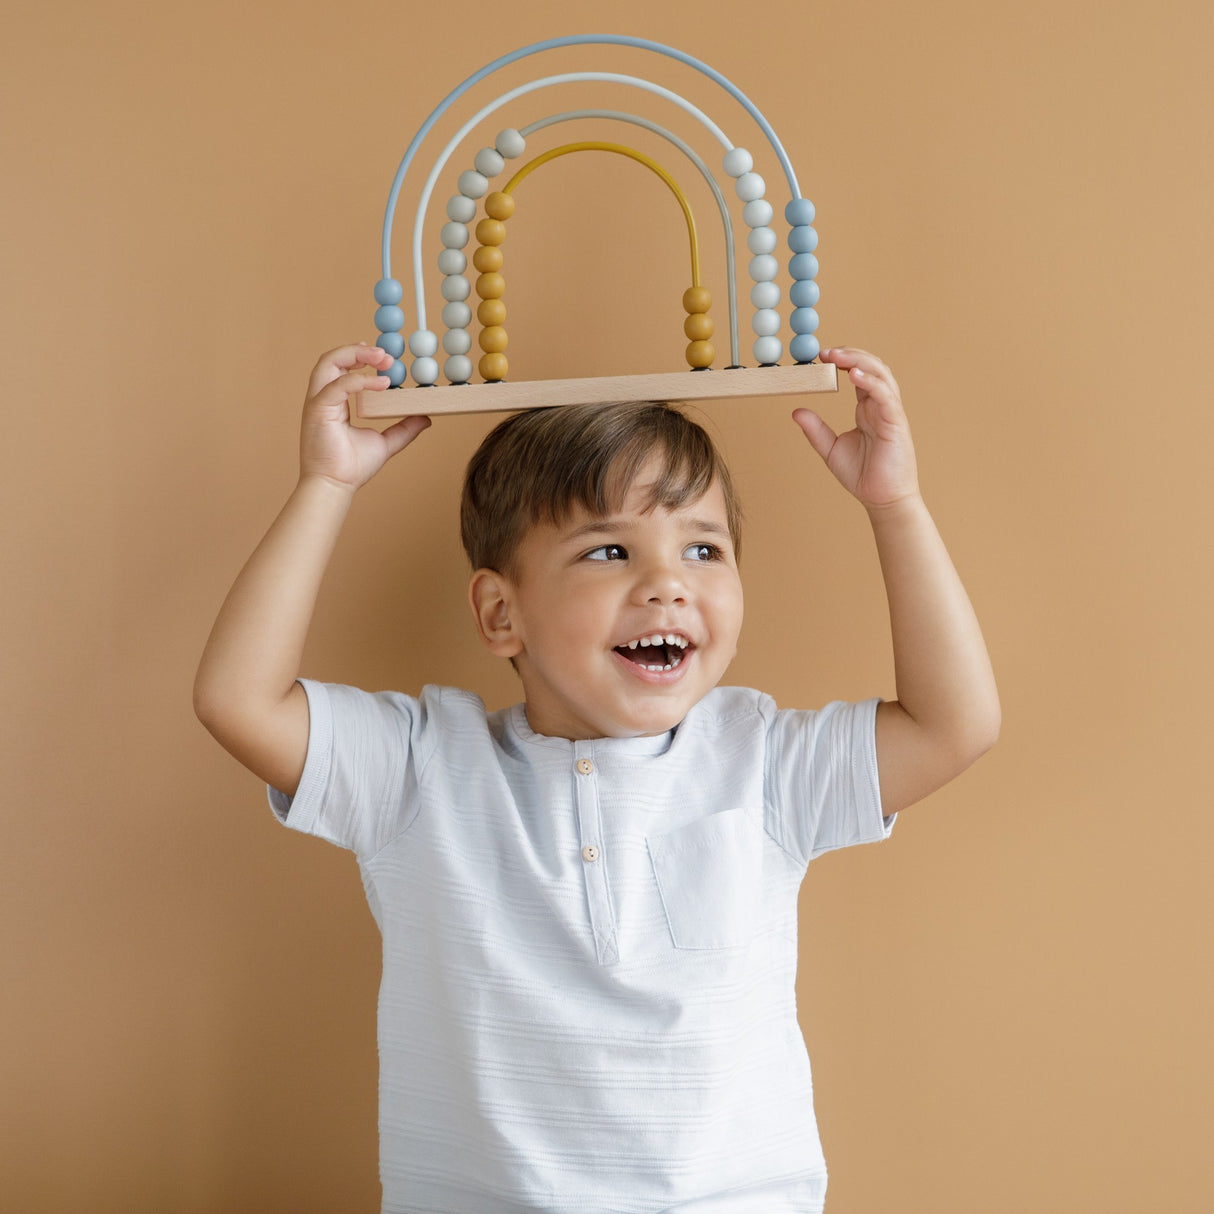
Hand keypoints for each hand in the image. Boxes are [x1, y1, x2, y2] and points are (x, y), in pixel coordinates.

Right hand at [299, 343, 429, 490]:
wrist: (336, 486)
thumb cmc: (351, 468)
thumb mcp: (385, 443)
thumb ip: (403, 428)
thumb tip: (424, 417)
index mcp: (333, 402)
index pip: (341, 368)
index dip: (360, 356)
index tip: (385, 358)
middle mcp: (322, 398)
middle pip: (333, 359)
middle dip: (360, 350)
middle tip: (387, 355)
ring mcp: (318, 402)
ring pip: (329, 362)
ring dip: (356, 354)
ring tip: (383, 358)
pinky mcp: (318, 409)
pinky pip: (339, 385)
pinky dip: (361, 380)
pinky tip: (383, 384)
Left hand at [792, 347, 918, 510]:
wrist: (882, 500)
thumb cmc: (863, 476)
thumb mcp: (830, 449)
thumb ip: (815, 429)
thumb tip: (796, 412)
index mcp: (867, 408)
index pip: (858, 374)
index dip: (842, 362)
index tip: (820, 357)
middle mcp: (881, 406)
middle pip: (872, 367)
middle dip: (850, 355)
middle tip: (825, 352)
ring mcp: (890, 412)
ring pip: (881, 374)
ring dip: (860, 361)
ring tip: (838, 357)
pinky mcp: (896, 423)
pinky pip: (885, 396)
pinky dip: (871, 382)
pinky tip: (854, 376)